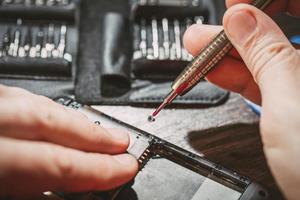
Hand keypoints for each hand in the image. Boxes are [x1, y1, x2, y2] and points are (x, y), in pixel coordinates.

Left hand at [0, 85, 137, 197]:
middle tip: (122, 144)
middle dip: (94, 135)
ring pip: (38, 104)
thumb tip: (82, 189)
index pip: (58, 162)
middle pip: (53, 122)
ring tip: (97, 132)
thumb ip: (39, 194)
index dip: (98, 167)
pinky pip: (18, 97)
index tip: (125, 168)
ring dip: (73, 120)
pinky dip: (45, 109)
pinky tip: (58, 116)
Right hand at [184, 0, 299, 198]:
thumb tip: (239, 20)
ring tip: (197, 46)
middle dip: (240, 24)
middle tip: (211, 25)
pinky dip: (236, 76)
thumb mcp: (290, 100)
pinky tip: (214, 70)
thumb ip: (264, 54)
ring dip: (229, 52)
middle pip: (284, 27)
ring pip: (268, 56)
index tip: (234, 1)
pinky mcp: (294, 108)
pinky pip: (263, 82)